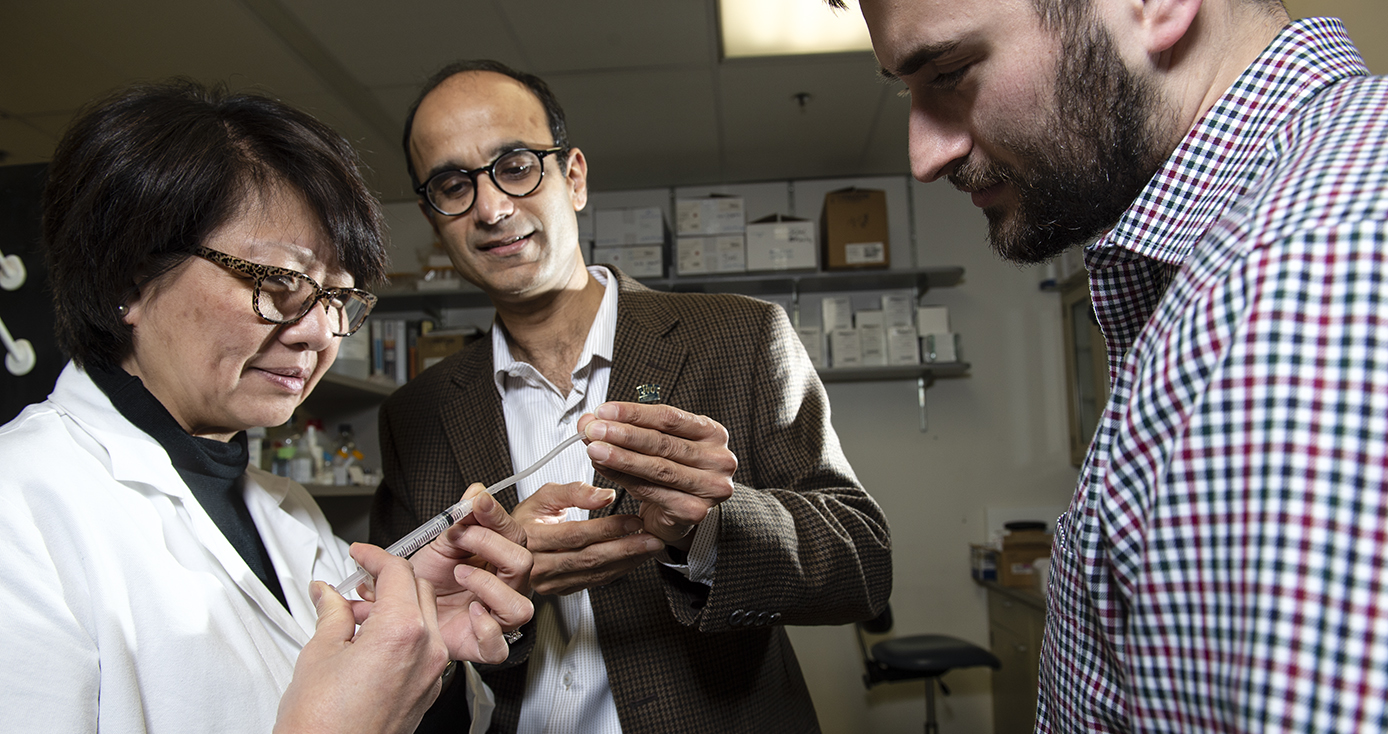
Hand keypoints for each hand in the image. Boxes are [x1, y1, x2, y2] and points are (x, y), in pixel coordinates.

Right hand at [274, 544, 447, 733]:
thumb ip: (331, 614)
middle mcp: (428, 651)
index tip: (360, 555)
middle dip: (388, 580)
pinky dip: (404, 634)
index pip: (398, 572)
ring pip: (425, 618)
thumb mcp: (319, 653)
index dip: (375, 556)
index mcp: (402, 632)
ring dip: (397, 607)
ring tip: (357, 616)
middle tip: (358, 582)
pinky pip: (425, 648)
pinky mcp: (427, 692)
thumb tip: (328, 594)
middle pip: (418, 590)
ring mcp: (431, 674)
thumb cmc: (321, 723)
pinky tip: (372, 641)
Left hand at [388, 484, 534, 662]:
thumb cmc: (429, 580)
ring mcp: (496, 618)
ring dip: (488, 586)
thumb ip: (460, 517)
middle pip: (523, 563)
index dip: (497, 516)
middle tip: (460, 539)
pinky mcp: (482, 645)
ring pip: (520, 607)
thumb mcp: (441, 542)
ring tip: (460, 575)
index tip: (478, 502)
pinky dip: (485, 630)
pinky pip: (499, 646)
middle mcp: (504, 588)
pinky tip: (469, 612)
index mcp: (499, 560)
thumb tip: (476, 491)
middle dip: (489, 545)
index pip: (514, 534)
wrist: (406, 612)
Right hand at [513, 481, 663, 595]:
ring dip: (627, 561)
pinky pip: (593, 582)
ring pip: (594, 573)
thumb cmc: (525, 519)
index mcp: (532, 537)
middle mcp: (539, 563)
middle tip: (652, 539)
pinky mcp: (560, 590)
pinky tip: (634, 560)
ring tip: (650, 548)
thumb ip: (573, 492)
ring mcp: (549, 581)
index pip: (576, 534)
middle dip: (626, 548)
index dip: (608, 528)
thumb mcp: (543, 496)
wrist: (505, 549)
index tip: (634, 520)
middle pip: (589, 557)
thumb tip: (605, 495)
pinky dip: (617, 571)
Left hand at [578, 402, 736, 550]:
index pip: (669, 417)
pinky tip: (606, 470)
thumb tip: (590, 420)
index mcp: (713, 433)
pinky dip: (625, 480)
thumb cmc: (670, 474)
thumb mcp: (652, 447)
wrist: (682, 514)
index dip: (634, 413)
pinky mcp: (696, 511)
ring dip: (621, 457)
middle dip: (623, 435)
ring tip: (595, 449)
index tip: (604, 411)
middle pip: (663, 442)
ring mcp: (711, 487)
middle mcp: (719, 459)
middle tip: (594, 429)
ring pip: (658, 468)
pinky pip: (653, 492)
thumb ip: (625, 430)